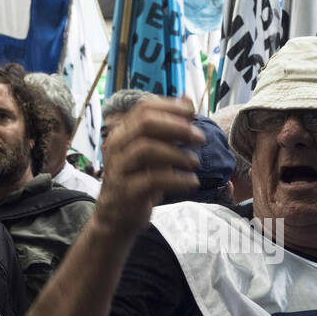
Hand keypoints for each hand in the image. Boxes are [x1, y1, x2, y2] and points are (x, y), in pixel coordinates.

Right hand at [95, 96, 203, 238]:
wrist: (116, 217)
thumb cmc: (139, 179)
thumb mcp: (155, 151)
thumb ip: (169, 126)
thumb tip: (187, 98)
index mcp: (123, 132)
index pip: (144, 108)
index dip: (171, 107)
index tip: (194, 114)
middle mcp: (117, 146)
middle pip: (145, 124)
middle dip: (177, 127)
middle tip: (200, 138)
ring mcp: (119, 168)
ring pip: (147, 149)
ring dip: (177, 154)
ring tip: (195, 163)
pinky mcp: (126, 191)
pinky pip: (153, 180)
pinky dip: (177, 179)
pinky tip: (191, 182)